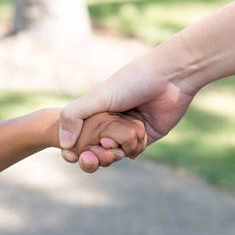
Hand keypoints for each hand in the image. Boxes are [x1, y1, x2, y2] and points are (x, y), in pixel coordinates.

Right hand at [59, 56, 194, 171]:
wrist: (170, 78)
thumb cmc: (132, 82)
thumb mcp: (97, 96)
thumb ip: (74, 116)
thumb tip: (64, 145)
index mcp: (97, 111)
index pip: (80, 136)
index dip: (75, 149)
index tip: (71, 156)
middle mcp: (112, 121)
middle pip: (96, 149)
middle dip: (93, 156)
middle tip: (91, 155)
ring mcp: (129, 129)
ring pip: (115, 153)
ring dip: (112, 155)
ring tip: (111, 146)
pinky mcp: (147, 135)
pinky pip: (134, 151)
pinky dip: (131, 150)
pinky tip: (130, 142)